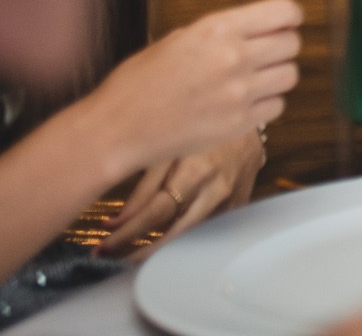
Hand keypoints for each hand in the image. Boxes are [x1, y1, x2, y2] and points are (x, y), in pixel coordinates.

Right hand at [79, 0, 299, 180]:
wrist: (116, 129)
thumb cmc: (138, 82)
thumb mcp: (179, 39)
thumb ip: (222, 33)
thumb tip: (256, 29)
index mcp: (218, 29)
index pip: (284, 11)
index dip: (290, 16)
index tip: (286, 22)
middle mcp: (235, 57)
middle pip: (292, 44)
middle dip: (282, 46)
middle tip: (264, 54)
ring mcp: (240, 93)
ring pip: (290, 76)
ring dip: (276, 76)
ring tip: (252, 80)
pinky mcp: (239, 124)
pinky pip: (277, 106)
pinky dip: (267, 104)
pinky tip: (244, 103)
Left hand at [97, 127, 262, 254]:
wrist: (250, 110)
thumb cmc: (201, 124)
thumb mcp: (168, 148)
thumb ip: (144, 187)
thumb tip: (115, 222)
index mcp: (195, 172)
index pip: (155, 214)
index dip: (127, 234)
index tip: (103, 247)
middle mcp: (216, 190)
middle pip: (174, 232)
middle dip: (142, 251)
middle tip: (113, 259)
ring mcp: (231, 198)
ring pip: (194, 233)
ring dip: (163, 247)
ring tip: (134, 255)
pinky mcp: (240, 202)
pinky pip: (210, 226)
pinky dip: (188, 234)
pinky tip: (169, 237)